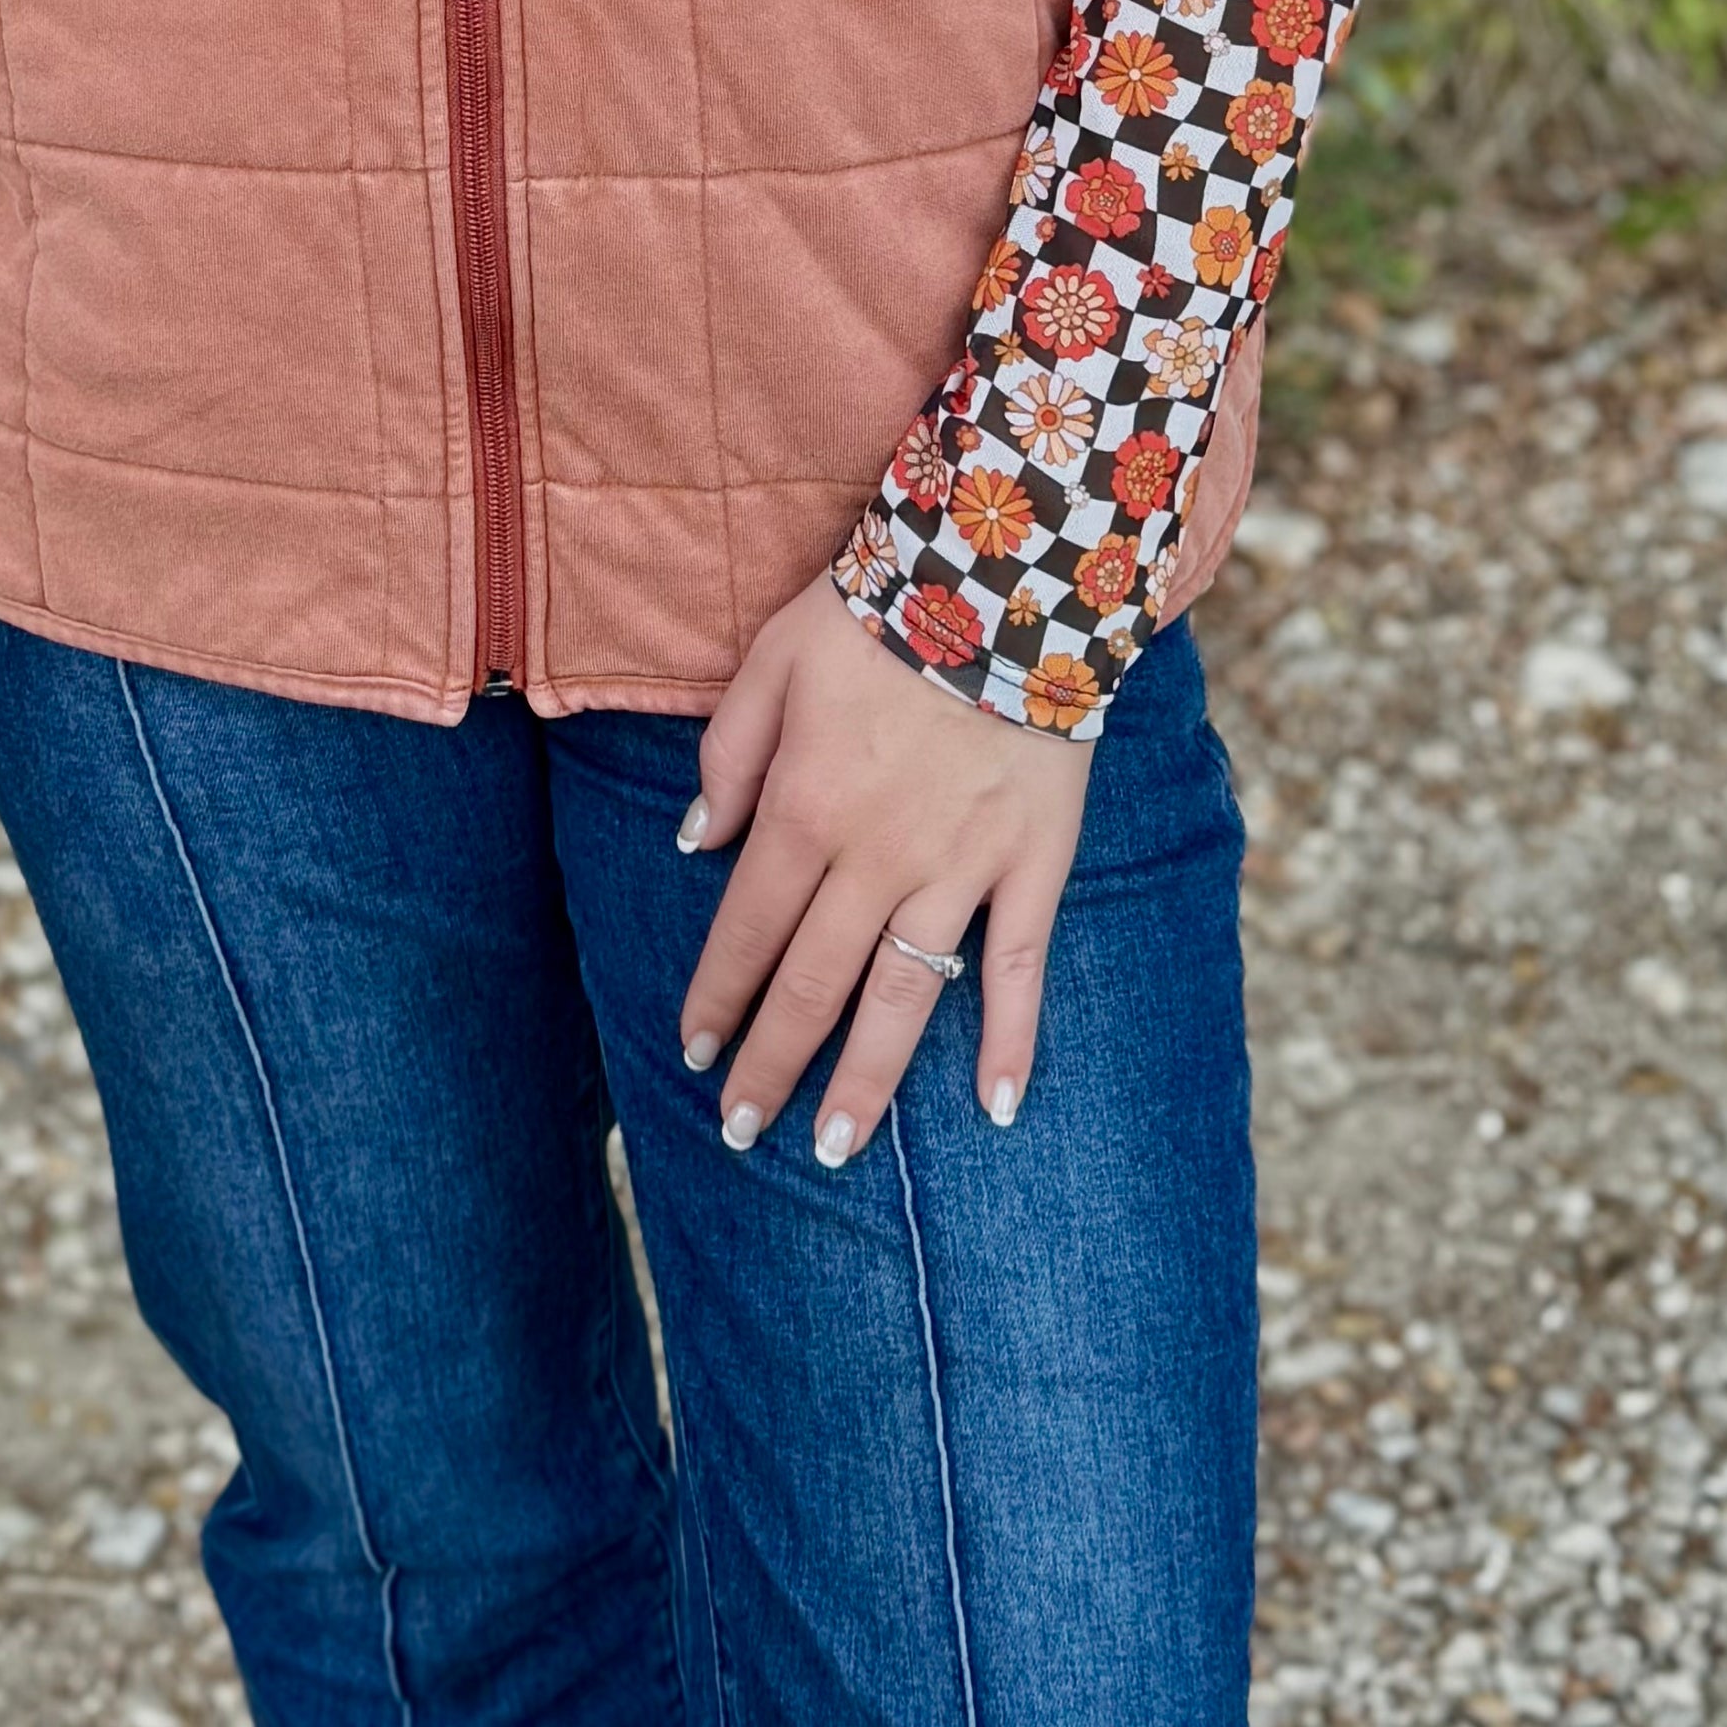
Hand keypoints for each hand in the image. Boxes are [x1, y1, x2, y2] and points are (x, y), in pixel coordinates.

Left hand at [675, 572, 1088, 1163]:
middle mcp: (874, 857)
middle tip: (744, 1132)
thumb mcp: (771, 662)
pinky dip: (1010, 1042)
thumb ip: (729, 757)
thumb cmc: (877, 611)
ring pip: (902, 998)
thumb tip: (699, 845)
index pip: (745, 929)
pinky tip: (997, 1109)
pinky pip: (1019, 968)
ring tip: (832, 1148)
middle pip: (812, 984)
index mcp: (804, 809)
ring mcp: (959, 868)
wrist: (1003, 577)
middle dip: (771, 1063)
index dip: (716, 998)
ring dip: (864, 1081)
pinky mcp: (1031, 864)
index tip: (696, 1054)